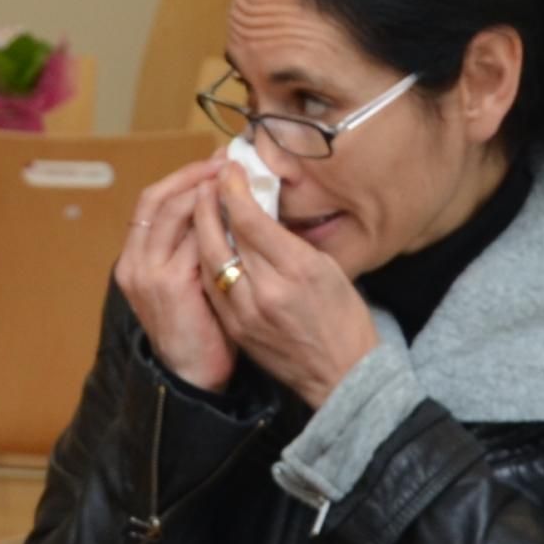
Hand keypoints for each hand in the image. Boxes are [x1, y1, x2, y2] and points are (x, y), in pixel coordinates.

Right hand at [115, 161, 246, 392]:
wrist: (194, 375)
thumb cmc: (200, 329)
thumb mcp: (190, 279)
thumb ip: (193, 247)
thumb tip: (219, 205)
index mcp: (134, 258)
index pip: (153, 201)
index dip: (184, 177)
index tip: (215, 164)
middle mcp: (133, 262)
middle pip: (157, 196)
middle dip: (194, 174)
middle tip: (226, 160)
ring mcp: (147, 272)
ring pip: (172, 209)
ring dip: (204, 188)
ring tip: (233, 177)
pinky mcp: (169, 282)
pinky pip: (191, 234)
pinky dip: (213, 216)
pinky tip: (237, 208)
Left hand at [188, 177, 378, 408]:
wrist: (341, 374)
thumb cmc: (344, 316)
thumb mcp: (328, 268)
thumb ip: (290, 242)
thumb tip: (259, 215)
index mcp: (297, 269)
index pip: (251, 221)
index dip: (234, 191)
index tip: (229, 169)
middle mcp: (266, 290)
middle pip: (222, 239)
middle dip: (208, 204)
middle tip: (206, 180)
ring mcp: (245, 313)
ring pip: (210, 263)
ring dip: (200, 231)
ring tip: (200, 206)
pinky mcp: (235, 329)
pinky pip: (212, 288)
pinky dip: (205, 261)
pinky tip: (204, 244)